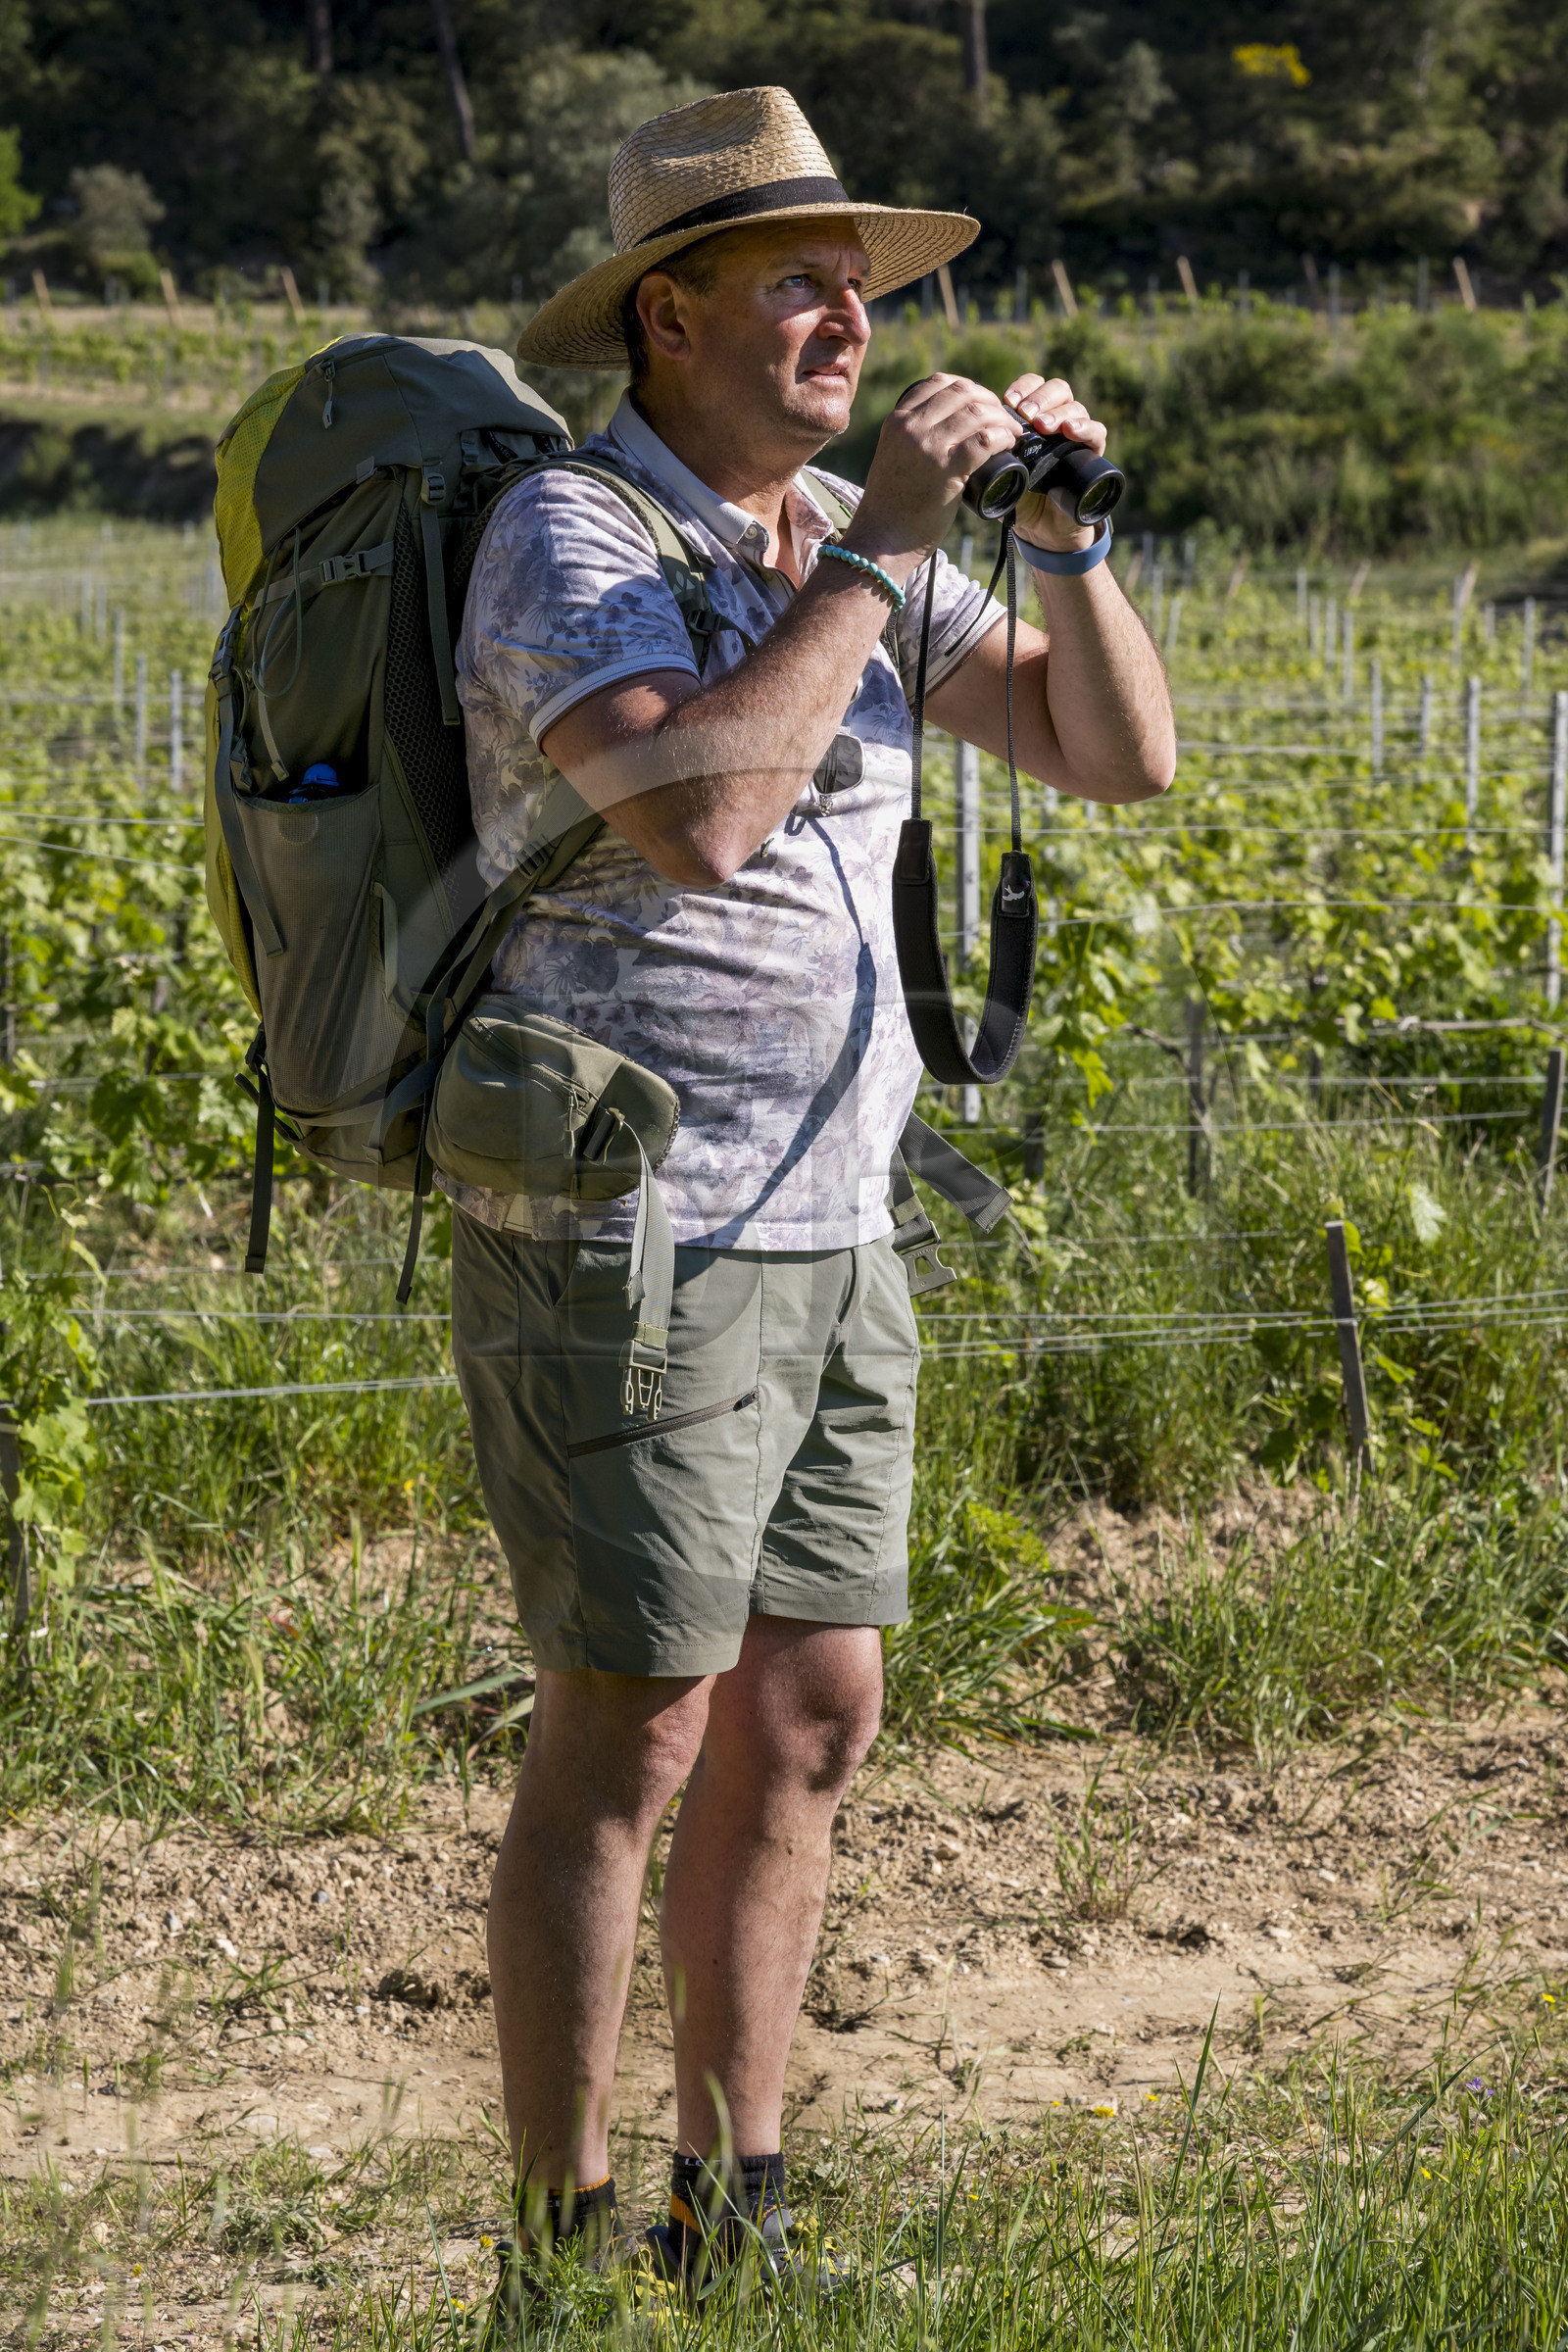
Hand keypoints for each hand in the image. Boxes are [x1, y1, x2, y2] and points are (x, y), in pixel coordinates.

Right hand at [848, 373, 1024, 569]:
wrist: (882, 540)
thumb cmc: (892, 505)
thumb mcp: (893, 455)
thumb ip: (912, 436)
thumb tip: (946, 425)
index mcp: (897, 420)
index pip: (939, 382)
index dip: (969, 389)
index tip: (982, 405)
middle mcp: (910, 427)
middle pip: (963, 392)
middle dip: (990, 401)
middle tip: (1003, 419)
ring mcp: (927, 447)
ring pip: (977, 412)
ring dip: (1002, 420)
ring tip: (1012, 433)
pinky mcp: (945, 470)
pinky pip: (984, 440)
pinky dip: (1003, 437)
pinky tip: (1009, 444)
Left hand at [1003, 375, 1108, 554]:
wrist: (1041, 526)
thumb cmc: (1018, 495)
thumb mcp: (999, 470)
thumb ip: (987, 453)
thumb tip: (968, 439)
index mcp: (1033, 418)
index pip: (1033, 387)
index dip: (1023, 388)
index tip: (1008, 401)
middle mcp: (1057, 421)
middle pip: (1057, 389)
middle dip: (1040, 398)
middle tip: (1025, 414)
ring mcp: (1076, 435)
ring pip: (1075, 406)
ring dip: (1057, 412)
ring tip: (1042, 426)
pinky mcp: (1092, 453)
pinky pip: (1098, 432)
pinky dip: (1086, 427)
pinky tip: (1071, 430)